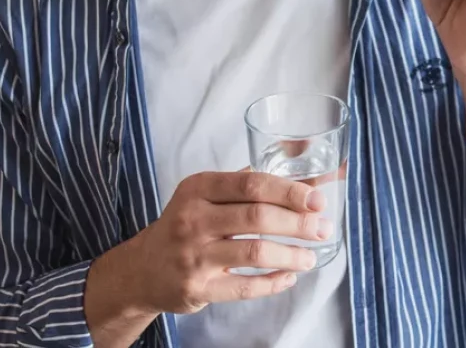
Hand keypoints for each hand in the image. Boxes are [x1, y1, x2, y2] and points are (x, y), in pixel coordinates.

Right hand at [86, 171, 329, 330]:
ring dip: (291, 255)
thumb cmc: (185, 225)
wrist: (142, 269)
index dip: (289, 191)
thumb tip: (305, 178)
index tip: (318, 200)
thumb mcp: (205, 195)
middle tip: (323, 229)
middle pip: (257, 216)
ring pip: (255, 252)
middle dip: (298, 223)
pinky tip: (289, 277)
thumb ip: (248, 184)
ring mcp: (194, 256)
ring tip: (311, 257)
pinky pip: (245, 286)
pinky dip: (273, 282)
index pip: (251, 184)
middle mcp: (193, 219)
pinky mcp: (197, 288)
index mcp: (198, 189)